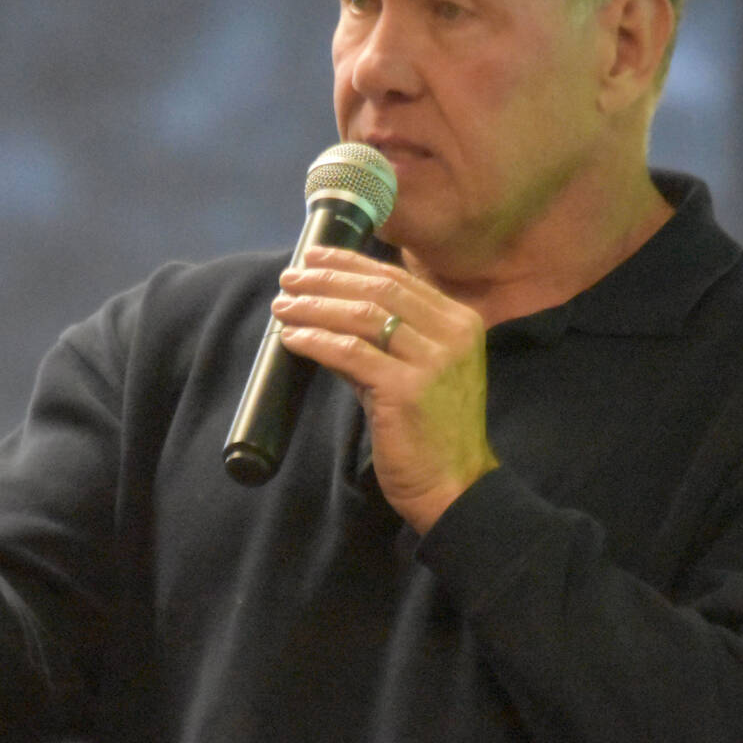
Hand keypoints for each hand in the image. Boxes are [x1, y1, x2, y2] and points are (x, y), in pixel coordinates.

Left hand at [272, 246, 498, 531]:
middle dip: (326, 280)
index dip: (350, 264)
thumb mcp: (416, 374)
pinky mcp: (406, 389)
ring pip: (362, 317)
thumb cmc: (433, 431)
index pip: (397, 279)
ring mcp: (432, 360)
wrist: (455, 485)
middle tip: (288, 278)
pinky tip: (292, 339)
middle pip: (377, 291)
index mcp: (460, 322)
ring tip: (282, 306)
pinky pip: (350, 353)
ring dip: (315, 306)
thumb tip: (328, 316)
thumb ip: (382, 343)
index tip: (314, 257)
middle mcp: (452, 334)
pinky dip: (316, 341)